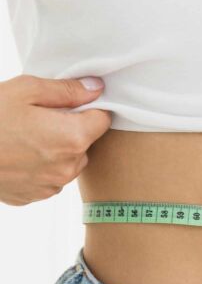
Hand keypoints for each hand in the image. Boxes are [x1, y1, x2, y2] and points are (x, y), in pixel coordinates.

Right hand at [0, 75, 110, 204]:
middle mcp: (69, 167)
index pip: (103, 120)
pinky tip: (16, 155)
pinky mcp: (36, 196)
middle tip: (37, 119)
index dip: (89, 109)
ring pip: (68, 162)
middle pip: (85, 142)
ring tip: (22, 137)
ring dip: (55, 150)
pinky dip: (39, 166)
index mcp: (73, 138)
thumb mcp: (25, 90)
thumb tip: (97, 88)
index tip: (69, 104)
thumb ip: (67, 91)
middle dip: (69, 129)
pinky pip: (49, 177)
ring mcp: (52, 185)